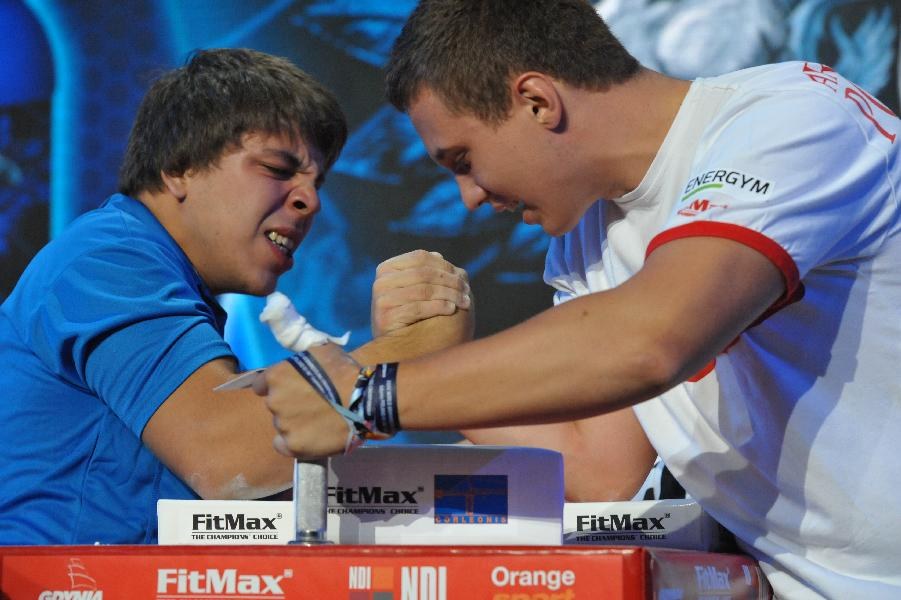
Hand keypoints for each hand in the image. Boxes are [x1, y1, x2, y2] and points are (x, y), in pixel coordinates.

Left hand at [253, 344, 359, 458]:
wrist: (365, 401)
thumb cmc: (345, 372)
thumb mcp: (321, 351)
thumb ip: (302, 360)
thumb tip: (299, 365)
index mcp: (277, 376)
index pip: (262, 385)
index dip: (279, 386)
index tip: (292, 389)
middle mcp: (274, 401)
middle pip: (275, 405)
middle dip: (289, 404)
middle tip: (311, 404)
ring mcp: (283, 425)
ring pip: (282, 425)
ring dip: (294, 422)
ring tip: (317, 421)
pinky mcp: (294, 446)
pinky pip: (283, 445)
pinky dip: (293, 442)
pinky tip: (308, 437)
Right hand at [371, 250, 471, 336]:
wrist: (396, 350)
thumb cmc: (411, 317)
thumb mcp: (417, 291)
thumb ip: (427, 273)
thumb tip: (439, 256)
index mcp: (387, 269)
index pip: (420, 258)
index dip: (445, 266)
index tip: (464, 278)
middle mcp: (381, 282)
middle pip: (424, 273)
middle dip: (451, 281)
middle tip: (468, 291)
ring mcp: (381, 299)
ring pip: (424, 290)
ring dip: (450, 295)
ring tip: (465, 302)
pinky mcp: (385, 316)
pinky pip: (418, 307)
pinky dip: (439, 307)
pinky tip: (452, 309)